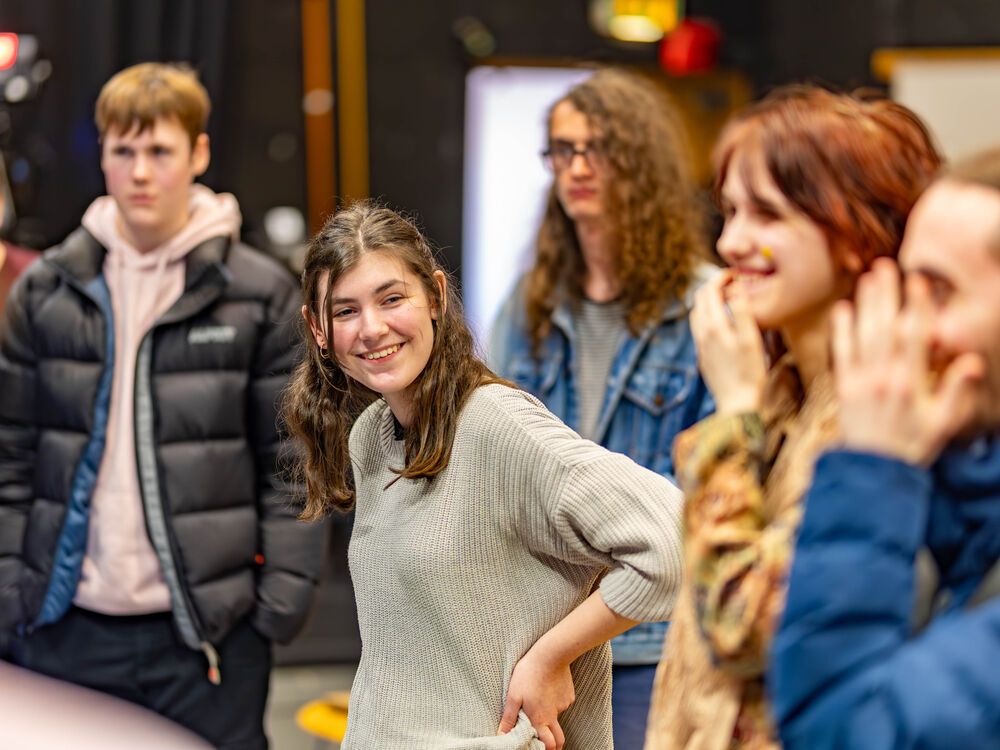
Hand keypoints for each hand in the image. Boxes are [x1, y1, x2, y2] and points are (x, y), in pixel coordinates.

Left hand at [497, 645, 574, 749]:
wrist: (551, 654)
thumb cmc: (529, 673)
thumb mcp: (513, 695)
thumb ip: (509, 717)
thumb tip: (501, 734)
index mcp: (540, 719)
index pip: (549, 745)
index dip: (545, 749)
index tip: (538, 747)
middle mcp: (554, 715)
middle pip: (560, 739)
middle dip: (555, 745)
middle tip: (545, 741)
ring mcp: (563, 705)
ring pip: (558, 718)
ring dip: (551, 718)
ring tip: (540, 703)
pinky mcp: (569, 695)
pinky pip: (562, 703)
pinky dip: (555, 702)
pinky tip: (547, 689)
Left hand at [690, 271, 767, 414]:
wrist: (736, 405)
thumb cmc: (749, 373)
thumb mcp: (752, 340)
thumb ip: (743, 312)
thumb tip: (737, 289)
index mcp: (713, 326)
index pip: (709, 291)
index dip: (721, 278)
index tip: (736, 274)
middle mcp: (702, 334)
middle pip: (699, 299)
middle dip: (713, 286)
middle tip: (732, 283)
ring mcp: (700, 346)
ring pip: (696, 314)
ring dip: (708, 301)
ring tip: (727, 298)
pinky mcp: (703, 356)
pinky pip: (699, 328)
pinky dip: (708, 316)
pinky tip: (723, 321)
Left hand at [833, 259, 983, 465]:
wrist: (874, 471)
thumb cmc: (913, 445)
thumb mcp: (943, 423)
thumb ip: (957, 392)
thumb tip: (973, 362)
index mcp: (910, 383)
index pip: (914, 337)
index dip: (917, 307)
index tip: (919, 282)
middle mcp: (882, 377)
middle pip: (885, 327)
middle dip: (887, 295)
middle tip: (887, 265)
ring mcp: (859, 381)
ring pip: (862, 334)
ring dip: (865, 304)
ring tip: (868, 276)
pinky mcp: (843, 387)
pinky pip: (841, 353)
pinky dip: (841, 329)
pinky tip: (842, 307)